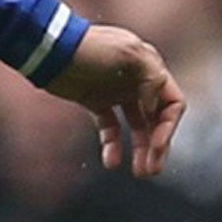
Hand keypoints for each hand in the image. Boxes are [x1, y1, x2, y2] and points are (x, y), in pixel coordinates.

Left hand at [44, 23, 186, 177]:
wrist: (48, 49)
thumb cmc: (89, 49)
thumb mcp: (129, 54)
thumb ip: (153, 78)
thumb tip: (155, 108)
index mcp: (149, 67)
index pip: (172, 103)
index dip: (168, 126)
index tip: (158, 145)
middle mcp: (136, 81)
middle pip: (156, 119)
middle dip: (158, 145)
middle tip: (153, 170)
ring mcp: (115, 91)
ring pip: (136, 126)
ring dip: (140, 149)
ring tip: (140, 173)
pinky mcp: (94, 100)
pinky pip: (110, 127)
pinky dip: (113, 145)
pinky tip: (111, 161)